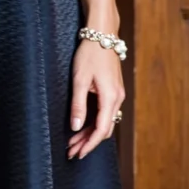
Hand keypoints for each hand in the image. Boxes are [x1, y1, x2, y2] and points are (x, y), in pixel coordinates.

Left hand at [67, 40, 123, 159]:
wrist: (102, 34)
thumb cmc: (90, 54)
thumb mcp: (79, 79)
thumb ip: (78, 105)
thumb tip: (76, 127)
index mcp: (111, 98)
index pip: (101, 130)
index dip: (89, 144)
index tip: (78, 154)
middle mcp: (117, 99)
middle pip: (104, 129)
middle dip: (88, 142)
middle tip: (71, 151)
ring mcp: (117, 94)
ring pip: (105, 122)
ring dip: (90, 133)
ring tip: (73, 142)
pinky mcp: (113, 90)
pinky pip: (105, 113)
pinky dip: (94, 122)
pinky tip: (82, 127)